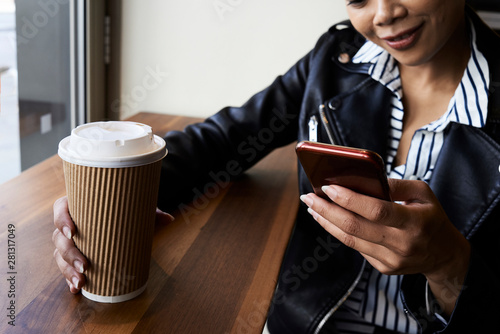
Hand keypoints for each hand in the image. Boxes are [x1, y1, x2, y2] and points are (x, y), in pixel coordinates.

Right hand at [52, 196, 173, 293]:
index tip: (73, 231)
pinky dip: (69, 279)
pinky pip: (65, 267)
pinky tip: (76, 289)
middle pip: (59, 238)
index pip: (60, 208)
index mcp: (78, 205)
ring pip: (60, 256)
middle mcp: (69, 223)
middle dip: (69, 254)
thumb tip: (169, 219)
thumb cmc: (123, 208)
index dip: (62, 219)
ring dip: (68, 270)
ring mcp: (68, 241)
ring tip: (82, 282)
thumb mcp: (136, 208)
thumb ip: (150, 212)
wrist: (121, 216)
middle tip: (86, 266)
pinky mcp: (72, 256)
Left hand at [300, 179, 470, 314]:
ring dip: (326, 221)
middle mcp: (402, 244)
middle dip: (326, 210)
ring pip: (350, 240)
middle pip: (355, 227)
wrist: (444, 255)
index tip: (328, 187)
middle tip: (308, 197)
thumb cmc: (430, 217)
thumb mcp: (423, 194)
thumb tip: (362, 177)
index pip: (376, 210)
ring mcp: (391, 259)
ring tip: (312, 206)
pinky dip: (339, 231)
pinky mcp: (383, 267)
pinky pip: (356, 247)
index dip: (350, 199)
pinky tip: (328, 219)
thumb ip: (394, 185)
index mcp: (414, 221)